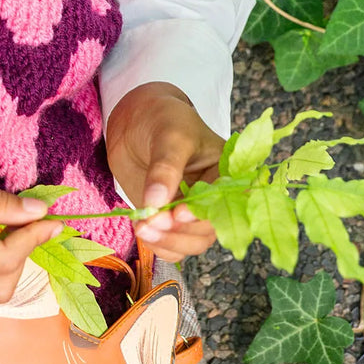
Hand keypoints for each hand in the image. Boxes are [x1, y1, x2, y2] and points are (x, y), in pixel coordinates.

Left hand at [104, 82, 224, 262]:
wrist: (136, 119)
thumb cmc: (162, 118)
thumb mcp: (169, 135)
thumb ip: (165, 169)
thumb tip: (157, 204)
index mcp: (227, 172)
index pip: (225, 203)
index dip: (204, 215)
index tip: (177, 214)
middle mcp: (214, 196)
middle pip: (208, 230)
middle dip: (180, 232)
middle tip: (153, 221)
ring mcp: (192, 210)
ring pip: (191, 243)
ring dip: (167, 241)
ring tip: (142, 227)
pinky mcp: (171, 220)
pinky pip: (172, 245)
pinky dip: (157, 245)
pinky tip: (142, 230)